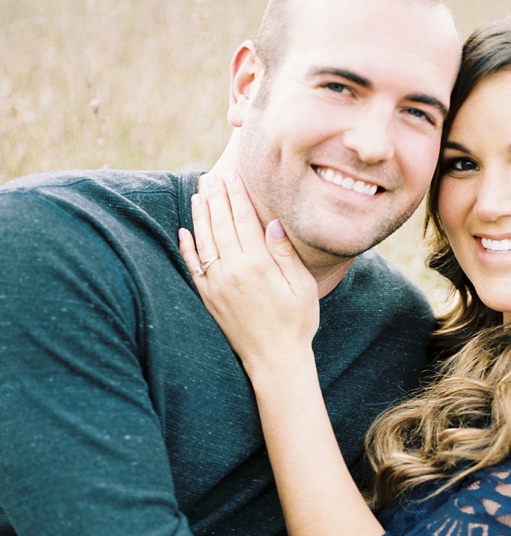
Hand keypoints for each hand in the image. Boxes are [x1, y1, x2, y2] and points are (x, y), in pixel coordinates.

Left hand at [179, 172, 318, 382]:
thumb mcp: (301, 287)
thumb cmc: (296, 323)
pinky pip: (193, 266)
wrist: (274, 360)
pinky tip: (184, 231)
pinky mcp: (208, 297)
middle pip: (220, 224)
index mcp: (258, 264)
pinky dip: (187, 247)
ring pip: (203, 240)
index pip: (243, 219)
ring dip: (200, 215)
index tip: (232, 175)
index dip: (237, 195)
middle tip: (211, 175)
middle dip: (215, 196)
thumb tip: (272, 223)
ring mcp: (216, 284)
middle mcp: (233, 270)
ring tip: (199, 193)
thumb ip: (285, 254)